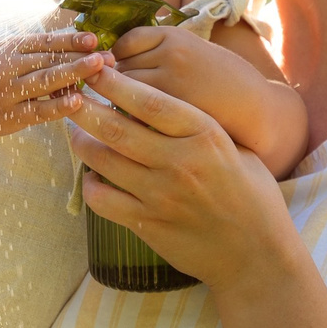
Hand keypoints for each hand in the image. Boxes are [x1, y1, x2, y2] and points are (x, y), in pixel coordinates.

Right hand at [0, 26, 108, 142]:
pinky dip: (58, 106)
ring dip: (74, 73)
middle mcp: (6, 67)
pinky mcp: (8, 117)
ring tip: (98, 68)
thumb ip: (29, 48)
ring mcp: (6, 93)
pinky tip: (77, 101)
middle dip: (80, 56)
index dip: (70, 39)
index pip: (44, 41)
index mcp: (6, 48)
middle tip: (107, 55)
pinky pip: (37, 111)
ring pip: (45, 81)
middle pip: (48, 59)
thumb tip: (70, 41)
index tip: (94, 38)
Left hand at [66, 61, 293, 289]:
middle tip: (69, 98)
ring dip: (81, 143)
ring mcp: (161, 196)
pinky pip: (101, 199)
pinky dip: (90, 184)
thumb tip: (155, 103)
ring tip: (76, 133)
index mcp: (205, 136)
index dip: (116, 84)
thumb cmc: (252, 196)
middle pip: (115, 128)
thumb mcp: (236, 149)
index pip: (149, 101)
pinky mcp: (147, 225)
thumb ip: (198, 127)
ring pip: (101, 161)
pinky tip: (93, 176)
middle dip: (84, 108)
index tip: (96, 71)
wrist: (257, 256)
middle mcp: (180, 163)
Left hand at [108, 24, 261, 114]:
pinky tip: (139, 122)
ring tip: (128, 109)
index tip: (121, 70)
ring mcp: (171, 80)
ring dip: (119, 100)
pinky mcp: (173, 108)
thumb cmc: (223, 81)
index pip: (127, 41)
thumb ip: (161, 51)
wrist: (254, 107)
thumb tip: (116, 58)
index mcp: (175, 35)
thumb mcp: (193, 51)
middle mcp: (171, 53)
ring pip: (124, 89)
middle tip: (119, 94)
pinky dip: (131, 116)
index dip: (119, 58)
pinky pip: (135, 110)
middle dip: (115, 82)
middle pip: (121, 66)